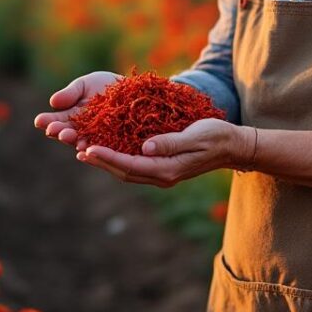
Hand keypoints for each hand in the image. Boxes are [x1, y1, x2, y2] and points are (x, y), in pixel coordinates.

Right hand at [33, 71, 122, 149]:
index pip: (57, 122)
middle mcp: (82, 132)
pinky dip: (96, 147)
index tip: (39, 120)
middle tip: (53, 130)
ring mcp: (98, 139)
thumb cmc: (105, 86)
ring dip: (75, 141)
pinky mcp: (115, 143)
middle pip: (69, 134)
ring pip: (84, 142)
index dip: (48, 122)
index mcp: (71, 118)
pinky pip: (104, 147)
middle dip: (60, 132)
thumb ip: (71, 93)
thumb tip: (52, 102)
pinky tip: (88, 147)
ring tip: (69, 138)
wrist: (133, 89)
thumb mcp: (85, 85)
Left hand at [77, 118, 253, 187]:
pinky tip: (108, 150)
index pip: (130, 165)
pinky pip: (135, 166)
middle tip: (79, 150)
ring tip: (85, 151)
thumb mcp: (195, 135)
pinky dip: (118, 160)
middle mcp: (162, 175)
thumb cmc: (216, 136)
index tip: (88, 148)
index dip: (107, 157)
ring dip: (106, 162)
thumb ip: (170, 142)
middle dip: (101, 162)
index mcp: (168, 169)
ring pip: (127, 171)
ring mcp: (163, 174)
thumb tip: (145, 147)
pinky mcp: (163, 167)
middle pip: (124, 172)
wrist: (232, 146)